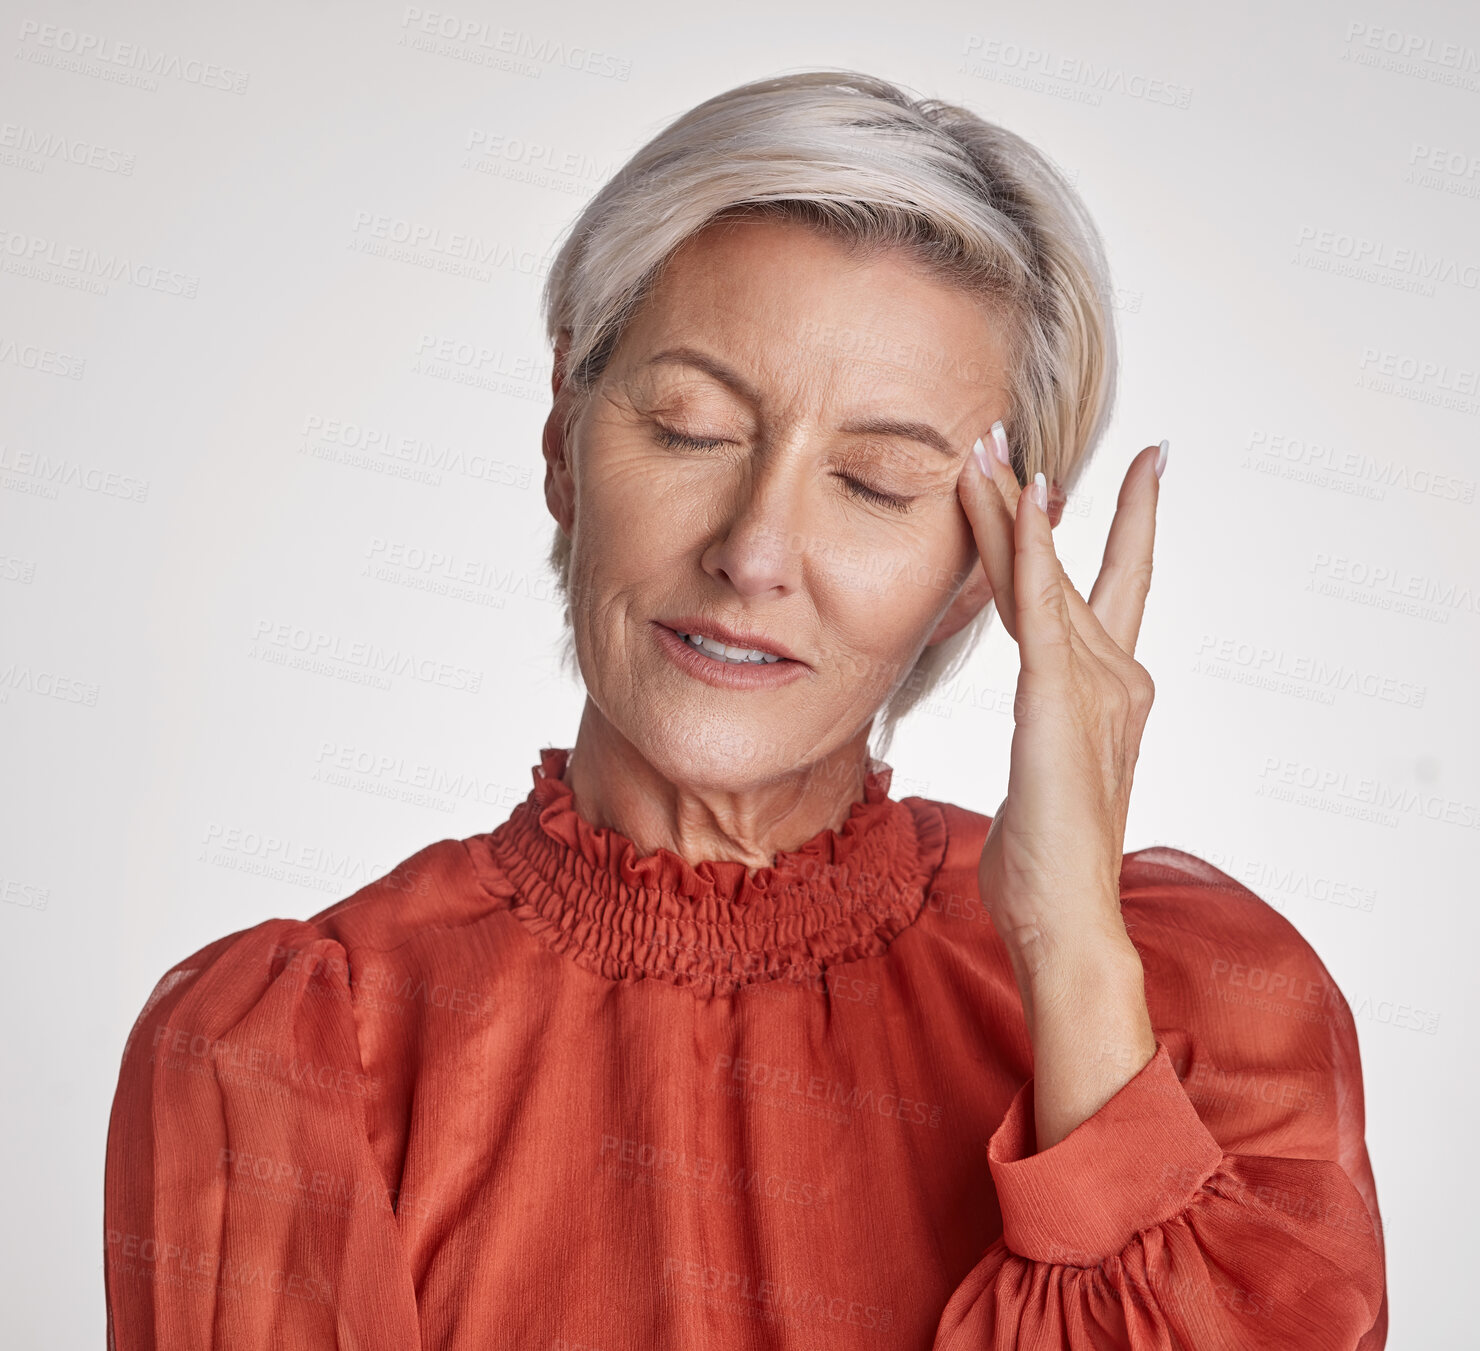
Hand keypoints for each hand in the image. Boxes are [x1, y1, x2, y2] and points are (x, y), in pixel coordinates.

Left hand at [955, 422, 1165, 1145]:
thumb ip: (1046, 737)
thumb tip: (1033, 737)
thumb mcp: (1041, 779)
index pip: (1109, 590)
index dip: (1122, 526)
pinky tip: (1022, 504)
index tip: (1131, 468)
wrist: (1066, 917)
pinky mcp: (1062, 699)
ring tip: (983, 448)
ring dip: (1011, 509)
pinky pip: (1044, 609)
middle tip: (1008, 434)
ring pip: (1043, 576)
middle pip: (1063, 568)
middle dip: (1033, 500)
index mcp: (1108, 694)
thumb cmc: (1047, 866)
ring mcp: (1096, 685)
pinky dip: (1032, 552)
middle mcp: (1114, 677)